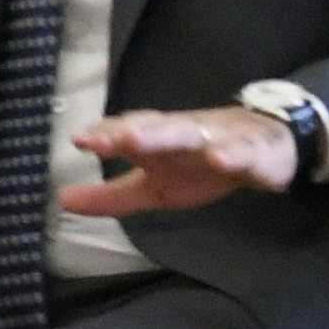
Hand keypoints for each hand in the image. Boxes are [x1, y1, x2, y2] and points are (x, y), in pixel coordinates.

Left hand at [63, 105, 297, 215]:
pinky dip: (232, 154)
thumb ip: (112, 196)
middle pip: (153, 129)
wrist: (265, 146)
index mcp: (155, 140)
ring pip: (189, 134)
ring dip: (165, 134)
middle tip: (103, 139)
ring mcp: (216, 139)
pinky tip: (219, 160)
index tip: (79, 140)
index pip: (126, 133)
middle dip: (128, 131)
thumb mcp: (153, 187)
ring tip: (137, 140)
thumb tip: (63, 200)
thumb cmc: (198, 165)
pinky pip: (242, 152)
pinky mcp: (251, 151)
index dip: (104, 136)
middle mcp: (180, 134)